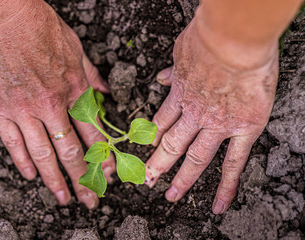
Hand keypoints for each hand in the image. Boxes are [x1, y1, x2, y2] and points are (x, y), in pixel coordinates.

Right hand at [0, 1, 114, 208]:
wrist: (5, 18)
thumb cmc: (42, 29)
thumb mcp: (77, 49)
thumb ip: (91, 75)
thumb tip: (105, 92)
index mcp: (74, 90)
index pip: (94, 133)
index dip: (104, 157)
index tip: (110, 174)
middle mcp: (52, 105)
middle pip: (71, 151)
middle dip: (83, 179)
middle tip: (90, 199)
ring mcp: (25, 110)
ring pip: (43, 154)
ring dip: (55, 179)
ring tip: (63, 198)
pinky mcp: (1, 110)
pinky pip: (14, 143)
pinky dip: (23, 162)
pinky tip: (32, 176)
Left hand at [145, 20, 278, 213]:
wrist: (232, 39)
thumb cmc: (208, 37)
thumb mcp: (182, 49)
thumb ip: (174, 68)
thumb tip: (163, 78)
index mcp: (180, 94)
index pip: (160, 122)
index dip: (150, 138)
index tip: (144, 150)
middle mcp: (194, 114)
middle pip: (171, 145)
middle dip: (157, 164)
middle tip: (146, 180)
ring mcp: (217, 125)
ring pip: (195, 158)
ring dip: (182, 179)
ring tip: (171, 195)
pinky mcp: (243, 129)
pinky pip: (234, 162)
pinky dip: (226, 185)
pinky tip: (218, 203)